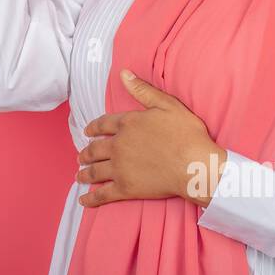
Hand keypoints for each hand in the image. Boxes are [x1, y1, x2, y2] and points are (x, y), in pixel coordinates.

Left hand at [76, 68, 227, 208]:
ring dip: (84, 173)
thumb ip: (142, 90)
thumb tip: (123, 73)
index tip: (87, 132)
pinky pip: (103, 194)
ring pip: (95, 170)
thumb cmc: (186, 134)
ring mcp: (120, 168)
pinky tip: (83, 201)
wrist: (195, 165)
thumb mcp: (167, 104)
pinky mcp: (125, 188)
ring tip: (79, 175)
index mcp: (128, 124)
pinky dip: (91, 198)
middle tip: (81, 156)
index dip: (93, 128)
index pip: (104, 124)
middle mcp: (118, 145)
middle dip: (86, 152)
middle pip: (95, 148)